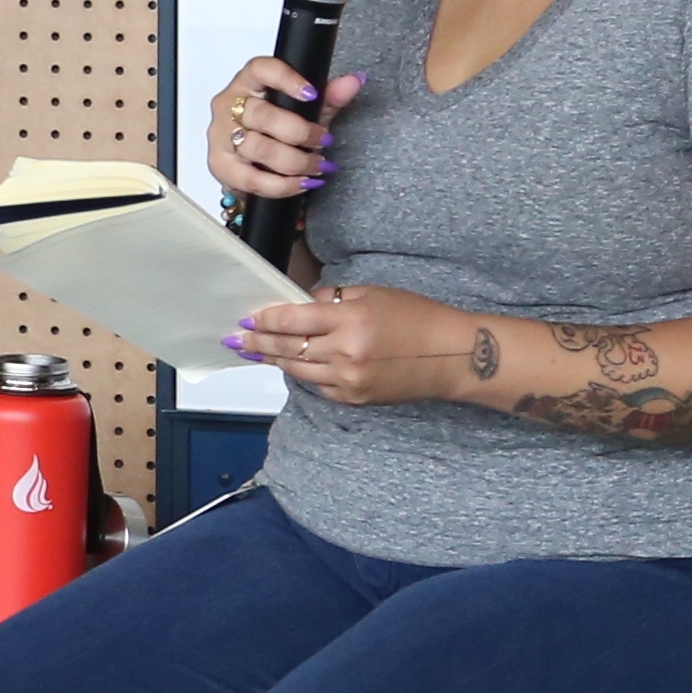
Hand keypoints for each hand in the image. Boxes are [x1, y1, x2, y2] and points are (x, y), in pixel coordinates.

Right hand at [206, 57, 365, 204]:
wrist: (255, 161)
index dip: (285, 79)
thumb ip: (330, 96)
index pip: (260, 69)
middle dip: (300, 132)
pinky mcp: (221, 166)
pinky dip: (281, 185)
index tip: (312, 94)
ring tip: (317, 165)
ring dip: (295, 161)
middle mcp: (229, 106)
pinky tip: (302, 182)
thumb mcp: (306, 110)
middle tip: (323, 140)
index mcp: (248, 83)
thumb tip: (354, 81)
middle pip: (262, 115)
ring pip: (259, 148)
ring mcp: (221, 136)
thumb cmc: (277, 128)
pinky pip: (251, 179)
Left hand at [229, 284, 478, 406]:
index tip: (249, 317)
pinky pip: (319, 385)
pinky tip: (291, 365)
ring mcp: (349, 379)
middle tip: (238, 337)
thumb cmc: (418, 318)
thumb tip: (300, 305)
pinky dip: (304, 374)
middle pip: (288, 347)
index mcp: (350, 320)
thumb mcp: (374, 294)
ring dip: (273, 360)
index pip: (292, 319)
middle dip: (259, 341)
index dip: (266, 319)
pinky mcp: (355, 397)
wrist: (453, 356)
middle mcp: (345, 352)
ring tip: (254, 351)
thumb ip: (333, 300)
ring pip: (298, 369)